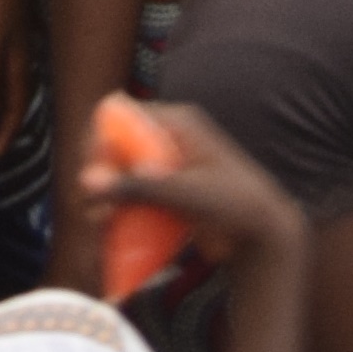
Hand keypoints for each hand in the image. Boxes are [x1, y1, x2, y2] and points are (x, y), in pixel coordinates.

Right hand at [80, 95, 311, 284]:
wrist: (265, 236)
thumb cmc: (235, 205)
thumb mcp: (185, 193)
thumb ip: (137, 187)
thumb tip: (87, 182)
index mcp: (176, 121)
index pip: (119, 115)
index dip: (98, 140)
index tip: (91, 172)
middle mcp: (168, 138)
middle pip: (115, 145)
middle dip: (99, 174)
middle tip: (92, 205)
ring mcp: (167, 166)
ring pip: (121, 172)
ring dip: (106, 196)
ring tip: (99, 222)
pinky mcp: (168, 191)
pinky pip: (133, 194)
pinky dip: (120, 209)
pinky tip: (112, 228)